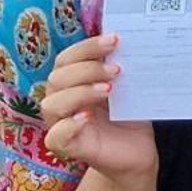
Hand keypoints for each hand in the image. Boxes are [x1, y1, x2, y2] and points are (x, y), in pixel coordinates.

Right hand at [41, 33, 156, 177]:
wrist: (138, 150)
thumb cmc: (130, 114)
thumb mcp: (129, 87)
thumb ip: (124, 67)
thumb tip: (134, 40)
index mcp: (72, 81)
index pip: (68, 58)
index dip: (87, 47)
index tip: (114, 40)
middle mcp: (61, 99)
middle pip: (58, 77)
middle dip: (88, 69)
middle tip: (117, 69)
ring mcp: (60, 123)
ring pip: (53, 103)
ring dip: (81, 92)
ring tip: (109, 90)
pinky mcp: (66, 146)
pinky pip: (56, 135)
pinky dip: (69, 124)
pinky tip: (87, 116)